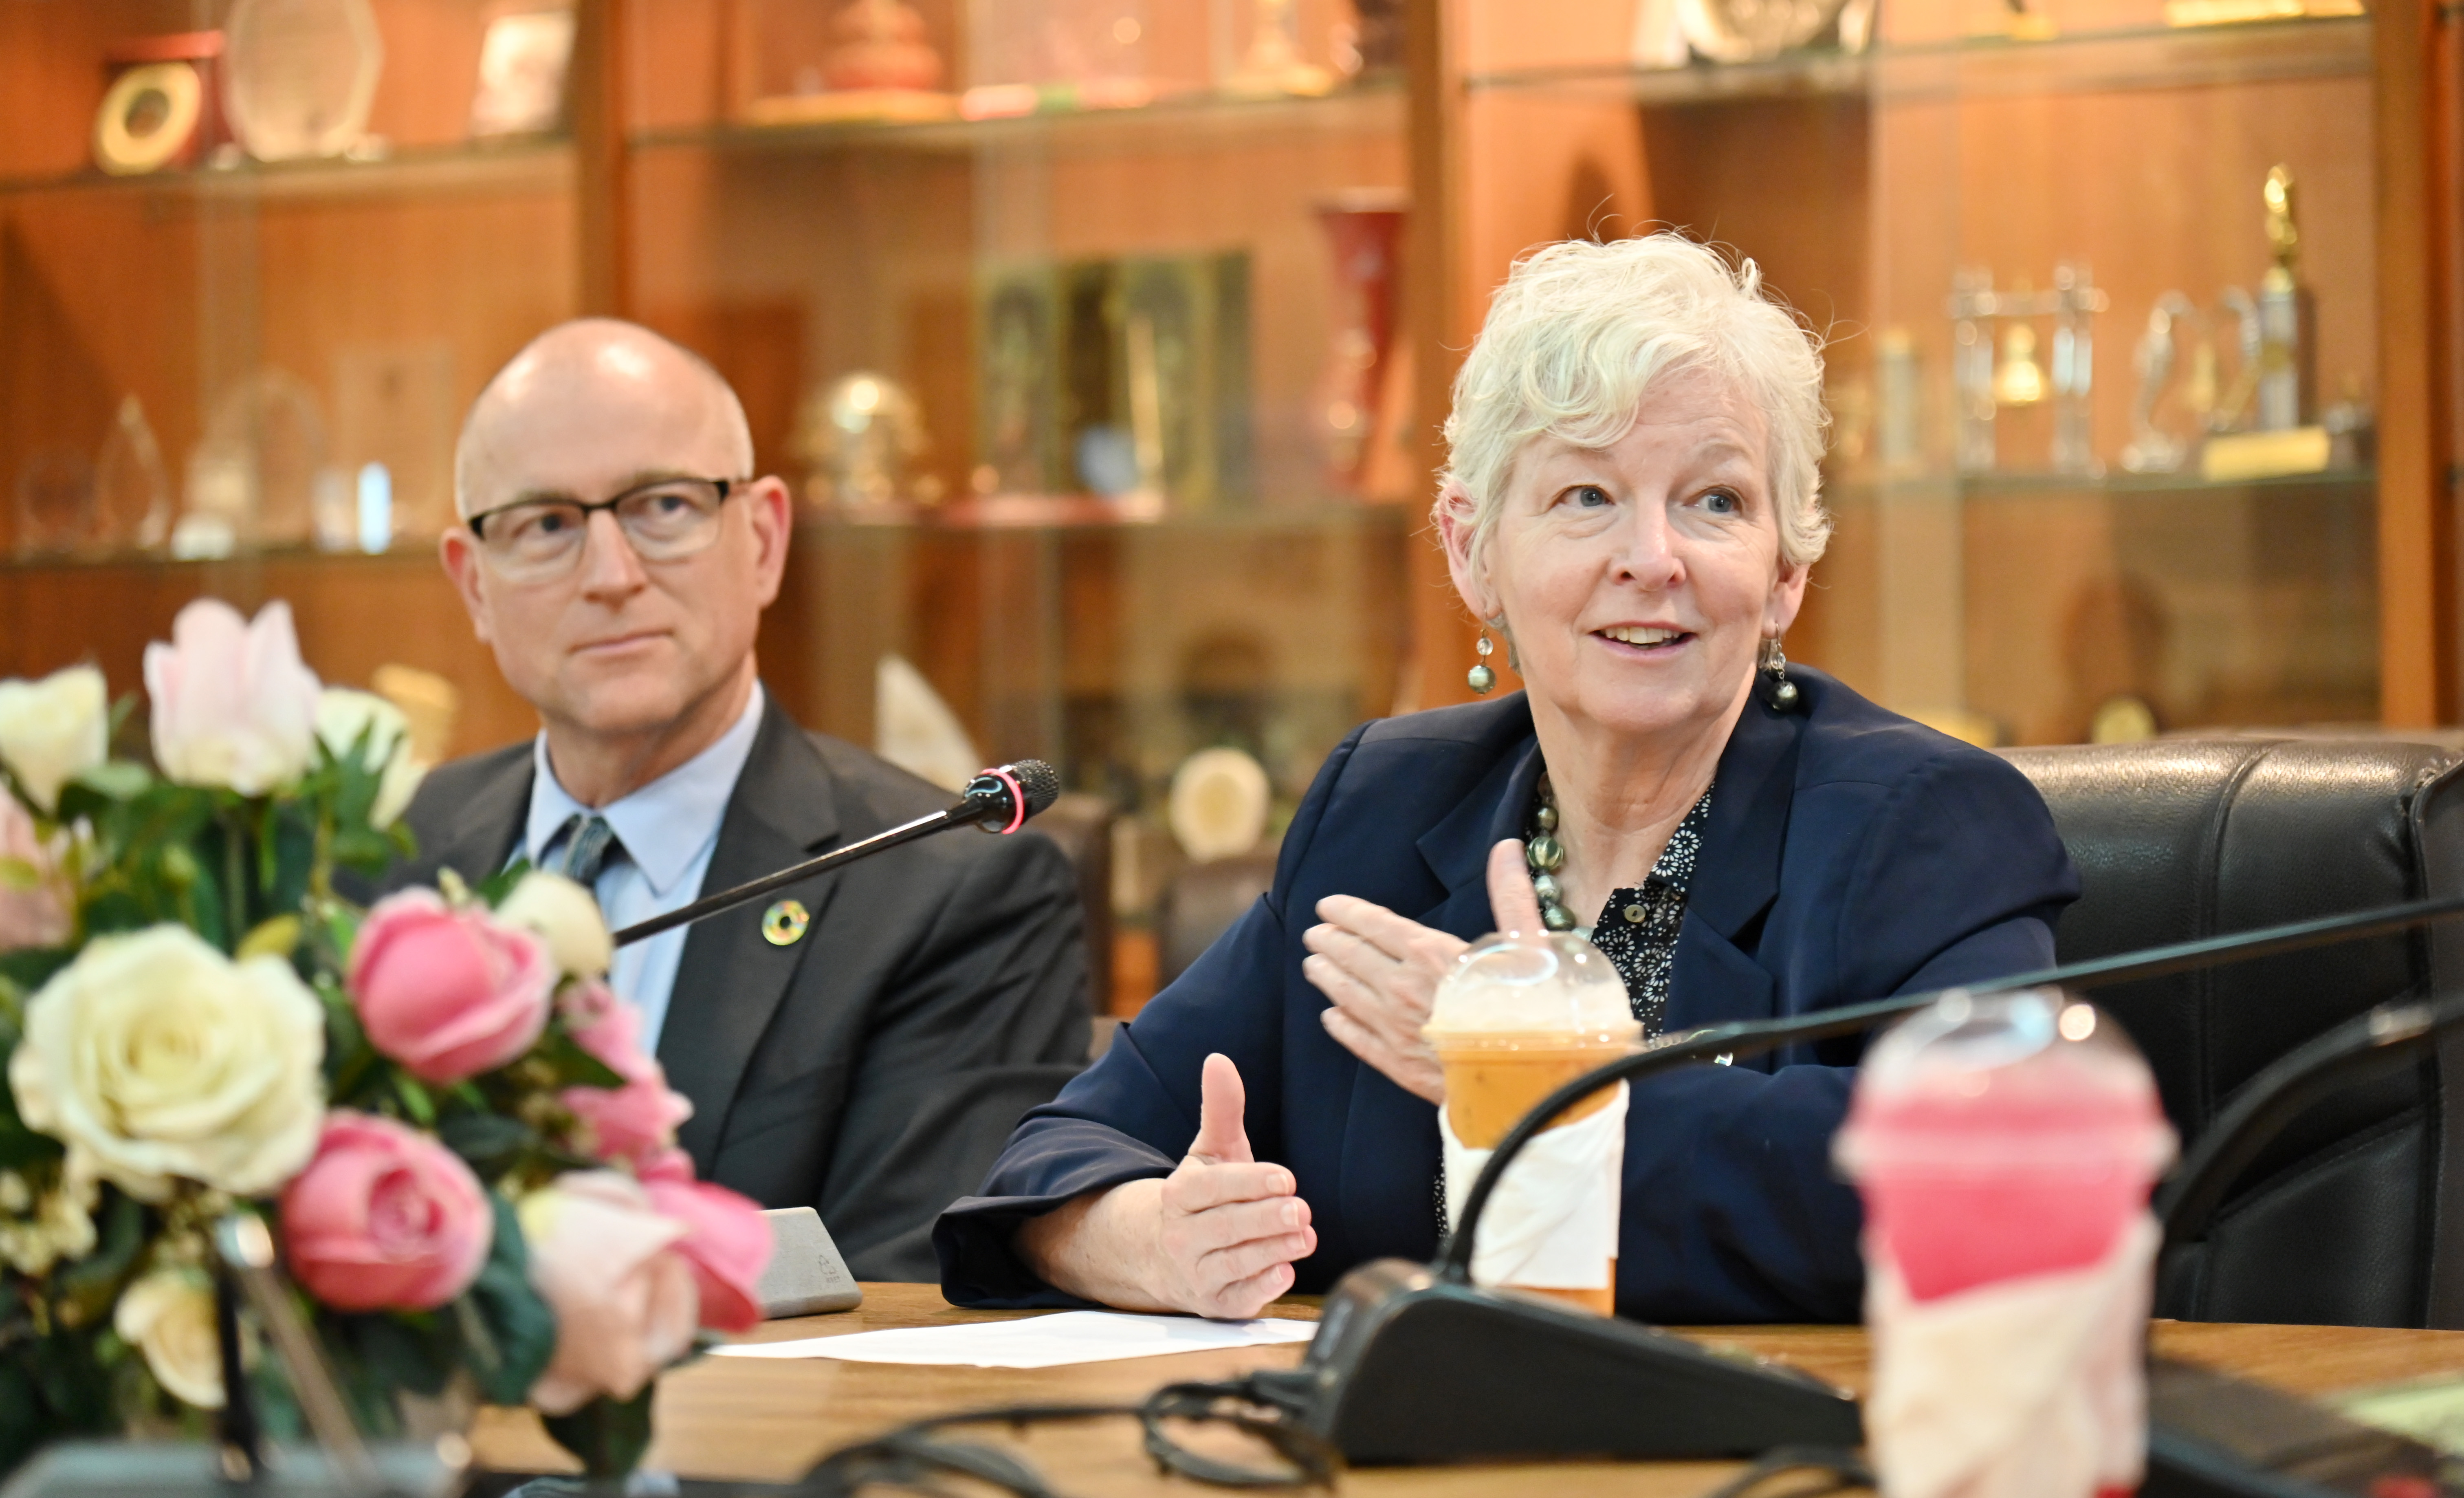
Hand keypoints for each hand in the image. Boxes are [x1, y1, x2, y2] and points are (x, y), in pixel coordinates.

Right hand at [1019, 1053, 1317, 1319]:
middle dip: (1266, 1219)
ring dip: (1272, 1250)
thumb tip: (1220, 1060)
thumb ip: (1221, 1110)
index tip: (1285, 1179)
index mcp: (1180, 1195)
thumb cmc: (1202, 1198)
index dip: (1250, 1183)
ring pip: (1235, 1262)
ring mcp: (1197, 1273)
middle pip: (1227, 1227)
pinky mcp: (1216, 1303)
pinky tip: (1285, 1272)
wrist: (1165, 1255)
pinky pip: (1239, 1298)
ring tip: (1305, 1236)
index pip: (1214, 1188)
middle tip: (1301, 1209)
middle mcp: (1183, 1236)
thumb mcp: (1209, 1153)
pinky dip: (1261, 1288)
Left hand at [1303, 841, 1546, 1103]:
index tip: (1327, 906)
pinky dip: (1340, 1024)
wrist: (1534, 1084)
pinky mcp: (1398, 1066)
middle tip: (1313, 935)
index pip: (1376, 924)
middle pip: (1352, 957)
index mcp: (1433, 954)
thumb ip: (1509, 896)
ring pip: (1346, 995)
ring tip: (1312, 965)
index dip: (1348, 913)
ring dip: (1326, 977)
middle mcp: (1405, 988)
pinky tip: (1331, 1017)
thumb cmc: (1538, 1012)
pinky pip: (1356, 1039)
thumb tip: (1506, 847)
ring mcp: (1396, 1029)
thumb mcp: (1530, 947)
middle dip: (1329, 942)